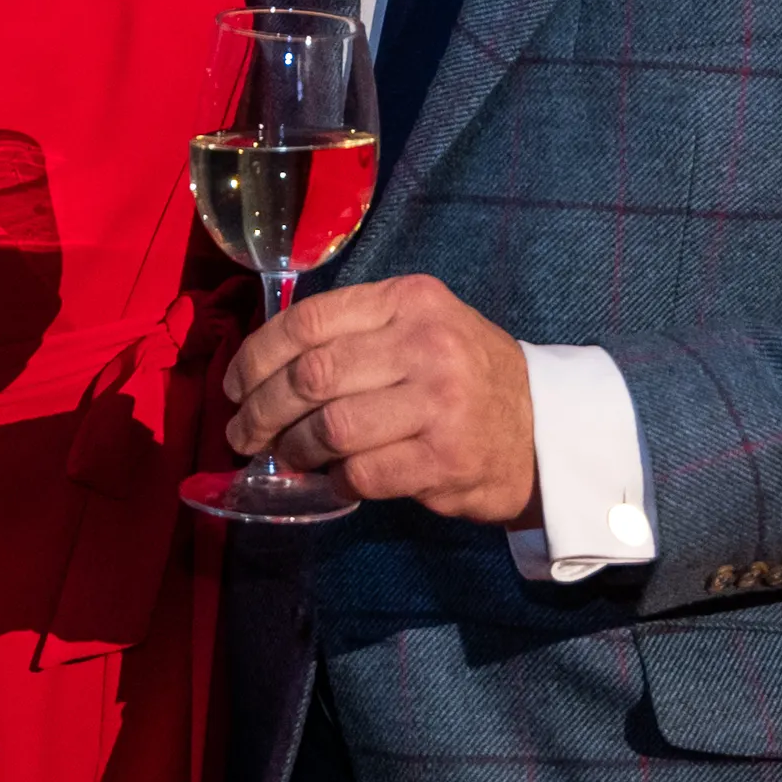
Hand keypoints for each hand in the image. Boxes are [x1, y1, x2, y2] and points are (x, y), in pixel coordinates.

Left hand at [224, 273, 536, 524]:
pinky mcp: (445, 459)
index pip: (309, 321)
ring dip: (294, 450)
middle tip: (242, 434)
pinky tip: (336, 479)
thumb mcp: (421, 326)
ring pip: (330, 428)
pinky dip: (335, 480)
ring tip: (287, 457)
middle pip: (311, 376)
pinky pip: (362, 473)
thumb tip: (263, 367)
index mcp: (410, 301)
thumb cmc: (467, 376)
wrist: (546, 430)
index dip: (256, 355)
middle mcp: (425, 343)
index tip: (234, 385)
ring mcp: (439, 402)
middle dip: (261, 411)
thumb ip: (355, 332)